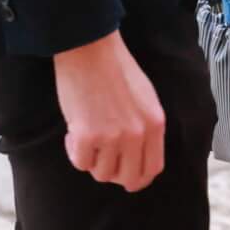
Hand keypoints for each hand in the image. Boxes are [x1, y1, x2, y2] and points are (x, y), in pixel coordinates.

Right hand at [53, 30, 166, 190]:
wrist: (90, 50)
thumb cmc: (115, 69)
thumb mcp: (145, 98)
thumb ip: (145, 127)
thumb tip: (136, 155)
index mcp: (155, 124)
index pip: (153, 169)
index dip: (138, 179)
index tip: (126, 178)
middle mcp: (137, 134)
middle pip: (128, 178)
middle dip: (113, 174)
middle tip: (100, 158)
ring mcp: (112, 137)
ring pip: (101, 173)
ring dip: (92, 159)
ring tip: (87, 134)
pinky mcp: (87, 136)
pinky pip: (80, 162)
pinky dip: (74, 152)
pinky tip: (74, 132)